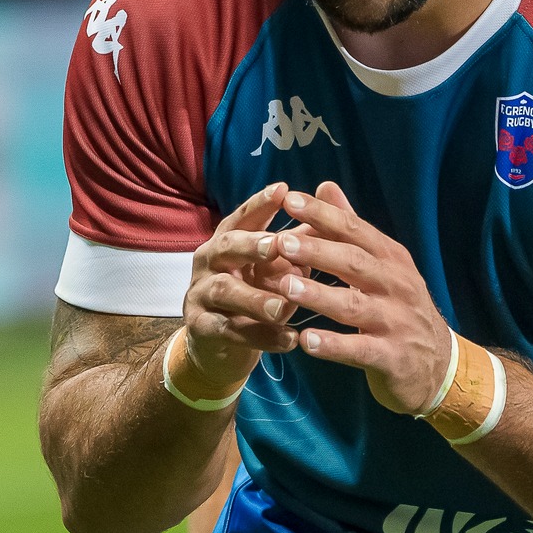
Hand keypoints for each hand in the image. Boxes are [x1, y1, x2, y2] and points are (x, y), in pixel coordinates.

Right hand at [181, 183, 308, 390]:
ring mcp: (200, 294)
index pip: (243, 217)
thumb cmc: (253, 292)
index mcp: (228, 240)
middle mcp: (209, 261)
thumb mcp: (272, 267)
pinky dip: (262, 336)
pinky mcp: (201, 328)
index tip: (283, 190)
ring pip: (225, 291)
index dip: (261, 204)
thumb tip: (332, 215)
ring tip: (285, 307)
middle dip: (250, 244)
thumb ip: (296, 244)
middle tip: (275, 245)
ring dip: (256, 298)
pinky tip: (289, 340)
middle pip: (226, 246)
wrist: (217, 343)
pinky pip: (230, 331)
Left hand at [269, 182, 452, 414]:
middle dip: (317, 250)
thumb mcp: (383, 265)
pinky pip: (359, 350)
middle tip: (281, 242)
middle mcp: (396, 285)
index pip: (355, 230)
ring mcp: (396, 322)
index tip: (290, 200)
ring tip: (285, 286)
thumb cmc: (399, 308)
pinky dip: (333, 346)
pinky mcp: (392, 357)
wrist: (439, 365)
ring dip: (318, 295)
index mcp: (391, 258)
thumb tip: (324, 186)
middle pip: (354, 263)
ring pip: (353, 305)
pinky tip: (305, 341)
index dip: (323, 214)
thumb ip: (351, 228)